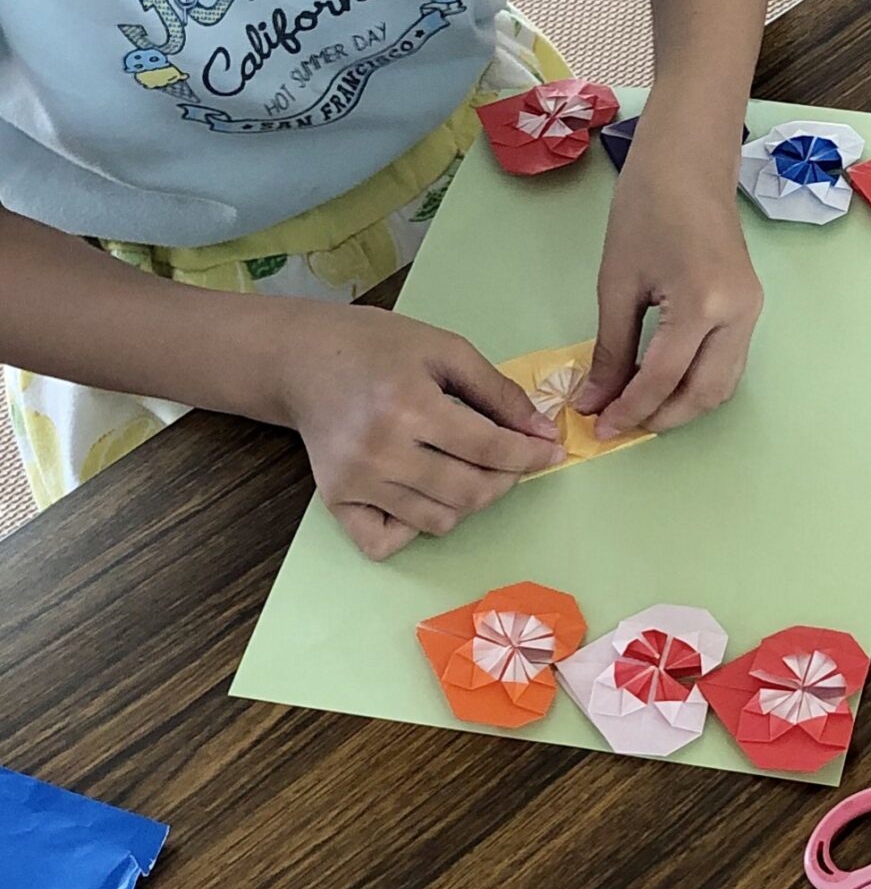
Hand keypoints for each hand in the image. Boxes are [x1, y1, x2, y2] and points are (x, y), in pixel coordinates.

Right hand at [277, 302, 563, 559]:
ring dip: (468, 502)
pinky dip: (414, 529)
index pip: (490, 450)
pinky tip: (423, 495)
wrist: (302, 360)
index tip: (550, 450)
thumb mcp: (445, 350)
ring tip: (468, 469)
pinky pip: (387, 542)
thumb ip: (498, 391)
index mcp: (410, 406)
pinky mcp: (336, 501)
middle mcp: (381, 452)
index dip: (530, 455)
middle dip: (506, 480)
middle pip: (470, 493)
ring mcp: (356, 483)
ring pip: (439, 522)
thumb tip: (542, 432)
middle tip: (512, 460)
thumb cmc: (377, 347)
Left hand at [575, 141, 762, 435]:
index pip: (663, 378)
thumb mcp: (617, 283)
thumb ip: (610, 349)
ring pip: (723, 386)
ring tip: (639, 409)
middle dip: (661, 418)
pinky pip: (728, 364)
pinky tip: (663, 384)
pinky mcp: (751, 309)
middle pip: (704, 394)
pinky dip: (698, 384)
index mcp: (702, 304)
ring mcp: (751, 313)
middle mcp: (738, 316)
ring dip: (683, 406)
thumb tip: (595, 400)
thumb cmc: (645, 209)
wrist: (689, 162)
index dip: (629, 409)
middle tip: (619, 424)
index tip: (598, 426)